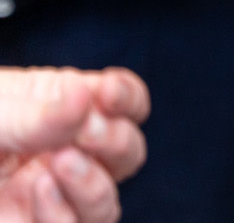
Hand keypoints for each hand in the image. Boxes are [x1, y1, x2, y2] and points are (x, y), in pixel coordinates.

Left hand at [0, 67, 147, 222]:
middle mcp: (62, 153)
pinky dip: (65, 213)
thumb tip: (85, 98)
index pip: (120, 101)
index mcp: (56, 109)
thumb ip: (35, 112)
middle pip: (128, 152)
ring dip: (95, 183)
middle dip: (116, 140)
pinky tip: (41, 189)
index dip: (127, 97)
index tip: (108, 92)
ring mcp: (50, 196)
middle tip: (85, 132)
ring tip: (62, 162)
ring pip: (108, 201)